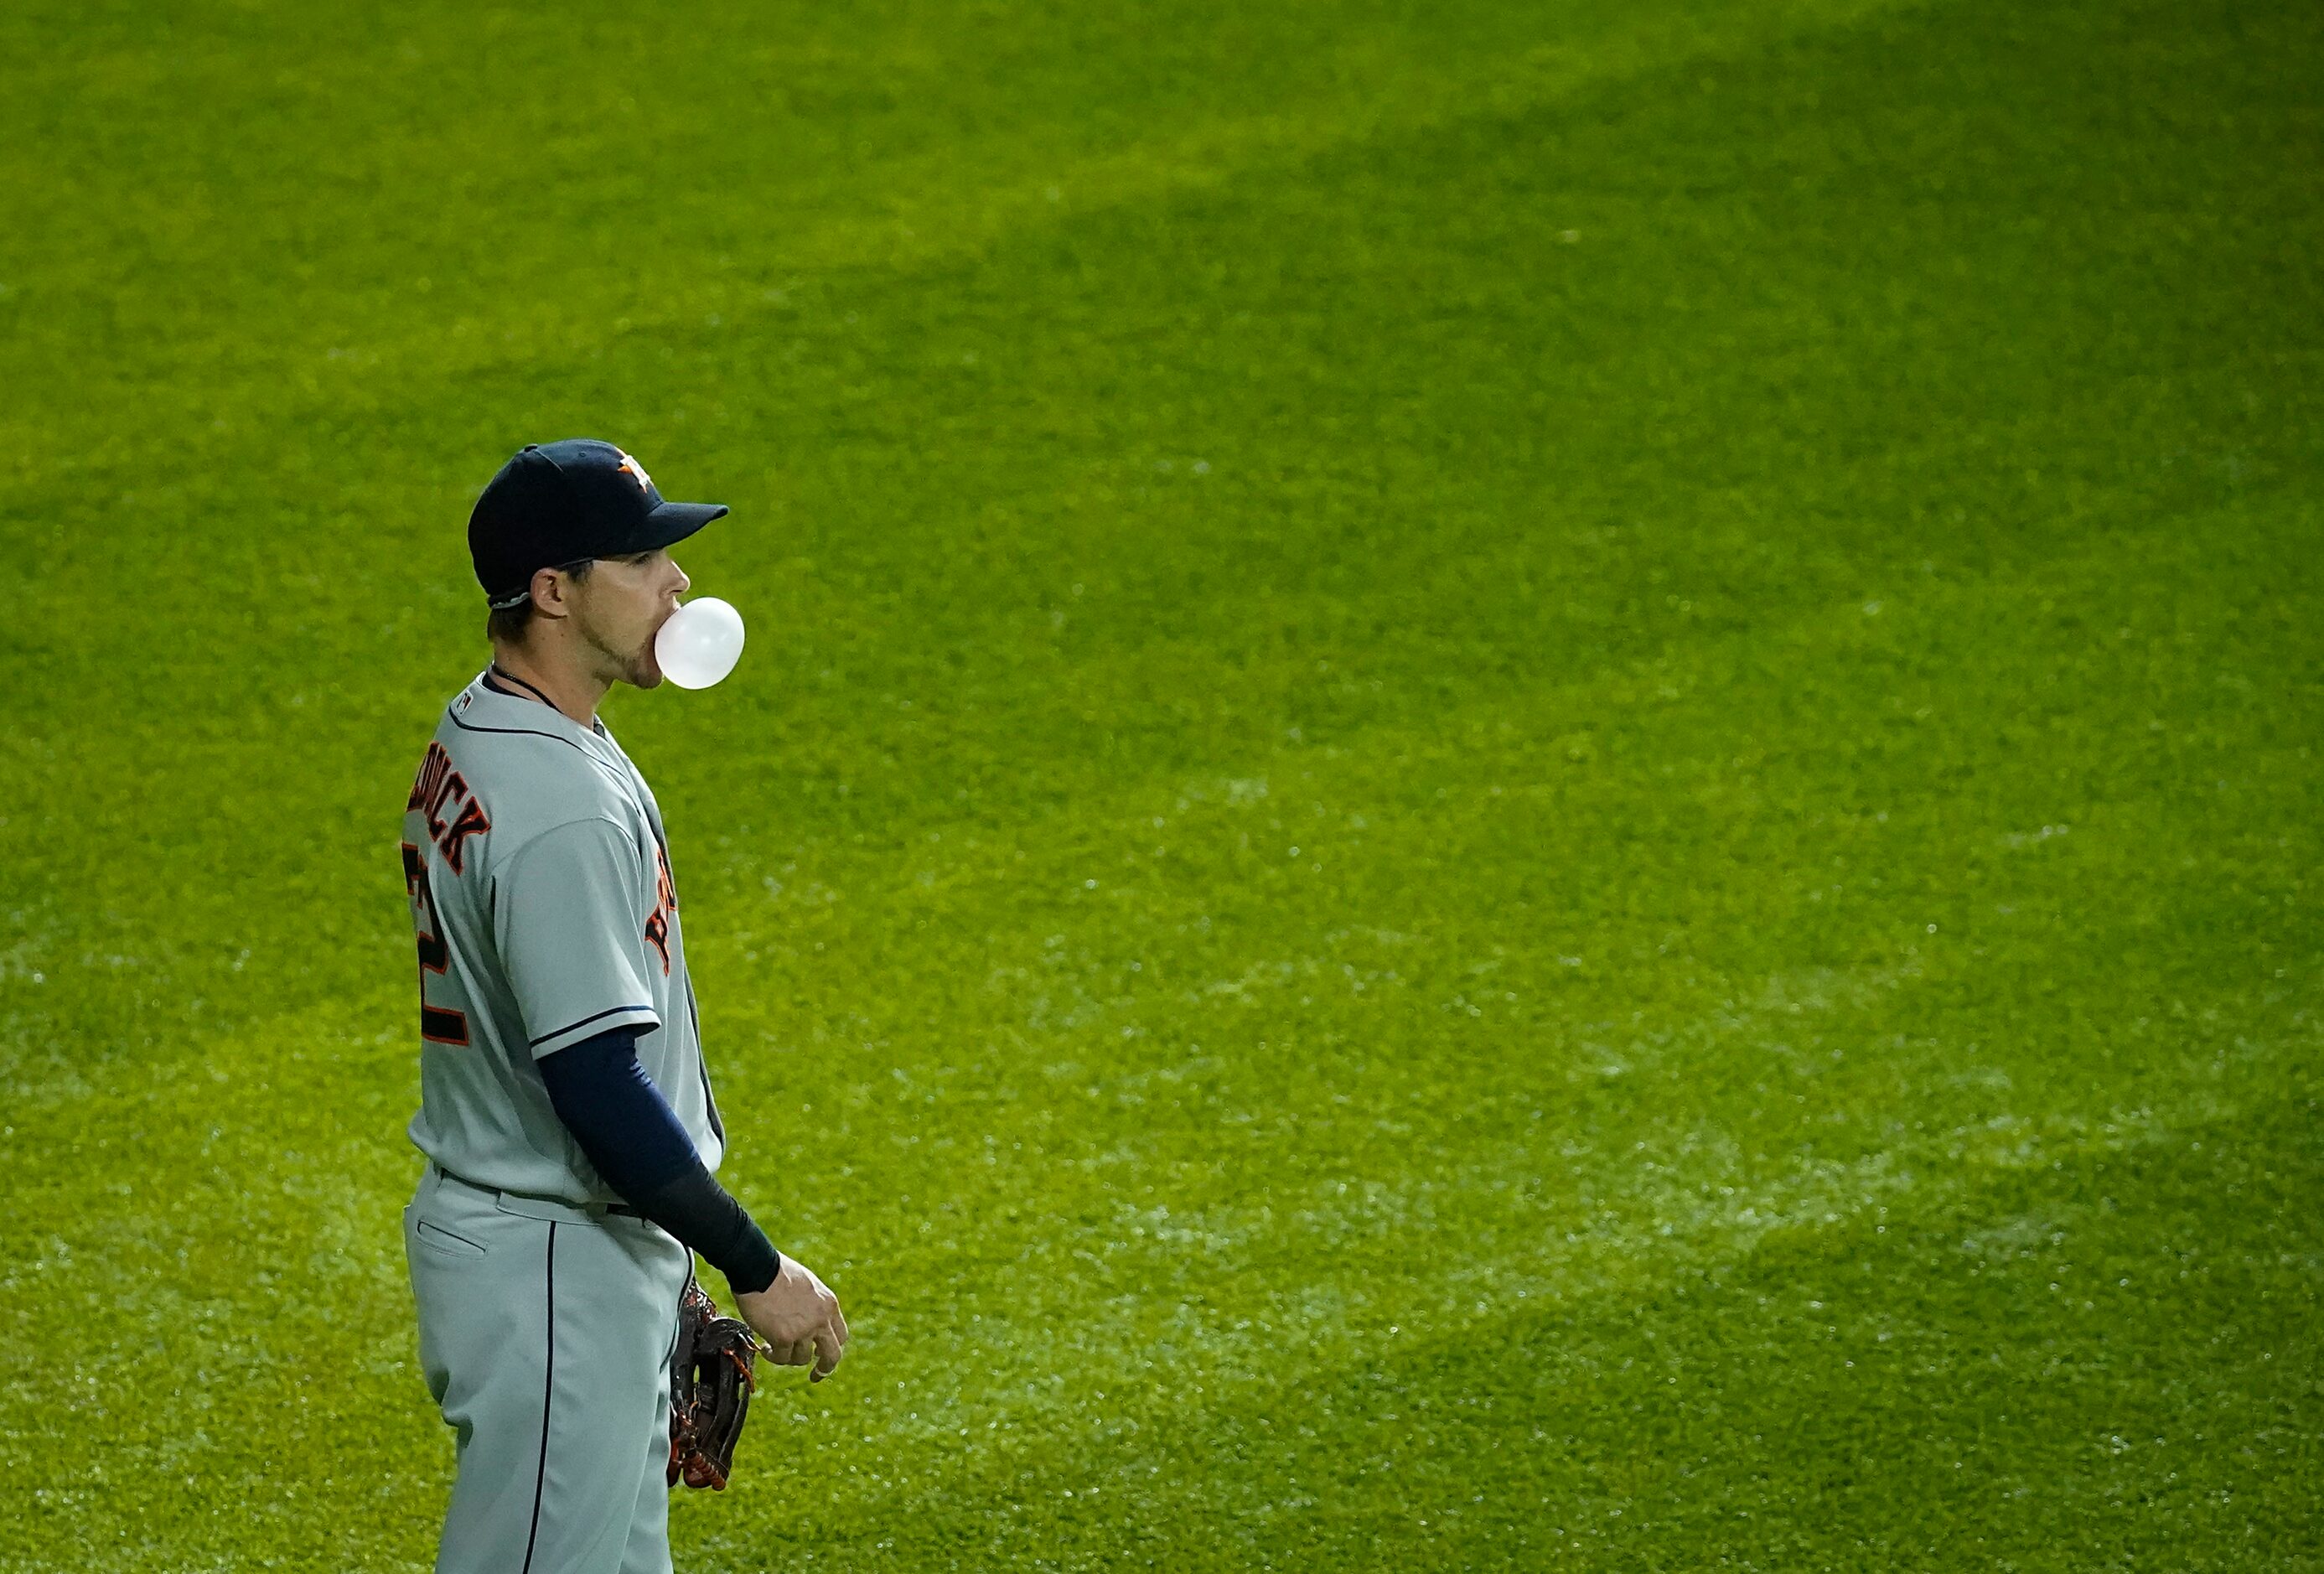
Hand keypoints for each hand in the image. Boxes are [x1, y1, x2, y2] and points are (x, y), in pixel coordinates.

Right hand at [733, 1255, 848, 1381]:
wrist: (759, 1268)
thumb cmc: (777, 1272)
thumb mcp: (808, 1286)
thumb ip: (814, 1306)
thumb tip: (808, 1322)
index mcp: (829, 1305)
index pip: (841, 1335)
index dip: (831, 1347)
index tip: (821, 1354)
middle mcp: (821, 1319)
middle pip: (833, 1355)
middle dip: (825, 1369)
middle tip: (816, 1376)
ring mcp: (803, 1330)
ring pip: (801, 1359)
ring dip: (787, 1357)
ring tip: (773, 1349)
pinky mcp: (784, 1338)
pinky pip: (781, 1358)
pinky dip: (772, 1356)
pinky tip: (765, 1348)